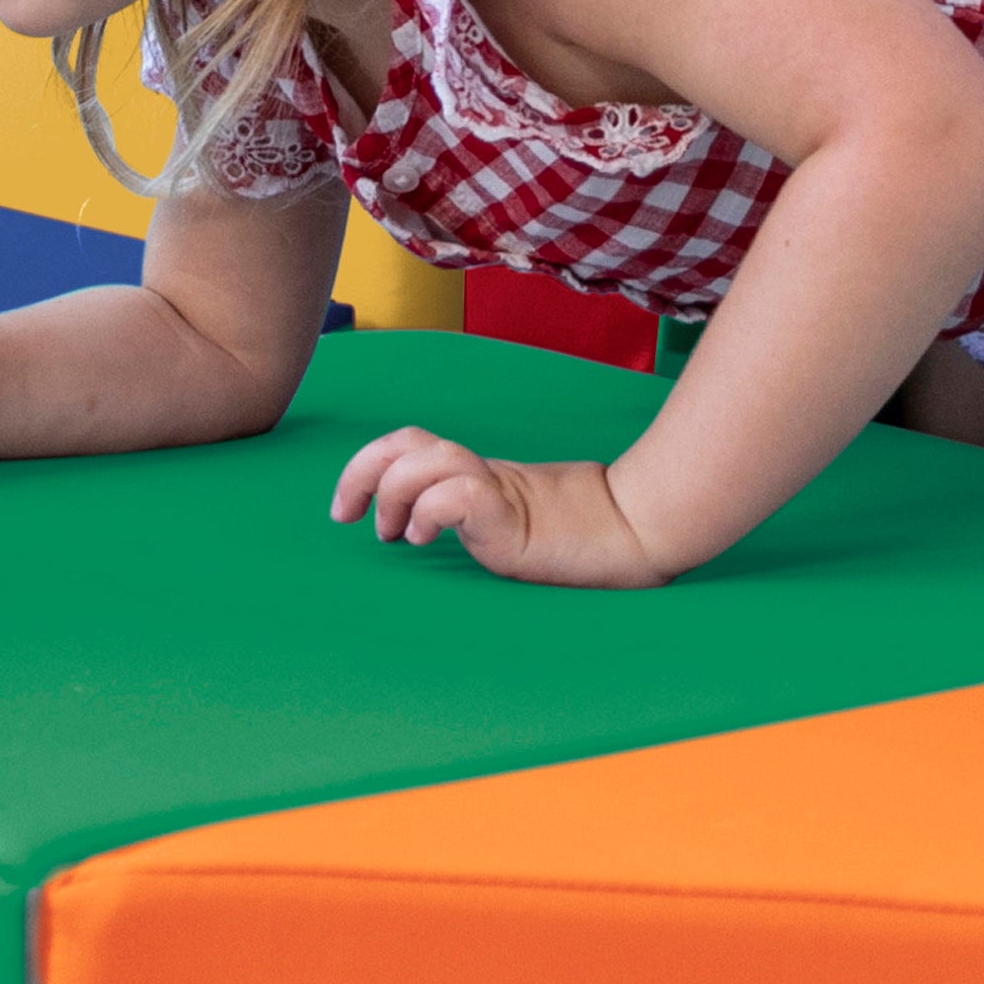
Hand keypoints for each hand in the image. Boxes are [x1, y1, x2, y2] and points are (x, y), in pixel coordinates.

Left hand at [332, 429, 674, 588]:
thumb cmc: (583, 542)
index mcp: (477, 475)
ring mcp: (498, 490)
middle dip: (360, 470)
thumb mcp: (511, 530)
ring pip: (425, 460)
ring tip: (394, 533)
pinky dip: (428, 510)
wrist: (638, 534)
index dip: (370, 462)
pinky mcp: (514, 513)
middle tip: (344, 514)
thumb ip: (474, 521)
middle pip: (404, 441)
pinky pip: (456, 495)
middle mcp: (481, 474)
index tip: (346, 507)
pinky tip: (426, 537)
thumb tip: (419, 540)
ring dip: (393, 492)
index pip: (409, 444)